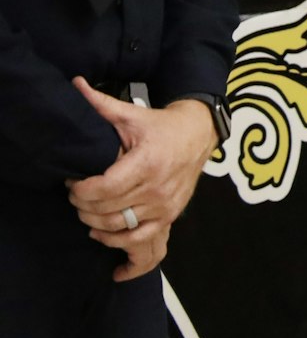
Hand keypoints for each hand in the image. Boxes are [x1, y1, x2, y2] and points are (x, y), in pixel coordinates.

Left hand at [66, 79, 215, 277]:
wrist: (200, 133)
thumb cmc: (161, 125)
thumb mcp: (132, 114)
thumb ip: (102, 105)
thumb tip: (75, 85)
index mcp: (147, 163)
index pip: (102, 189)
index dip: (80, 191)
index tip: (74, 182)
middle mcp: (158, 188)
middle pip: (107, 211)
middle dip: (83, 207)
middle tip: (77, 196)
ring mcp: (166, 206)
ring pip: (121, 229)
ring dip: (97, 227)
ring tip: (88, 215)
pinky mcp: (171, 217)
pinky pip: (144, 244)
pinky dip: (123, 250)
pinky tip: (109, 253)